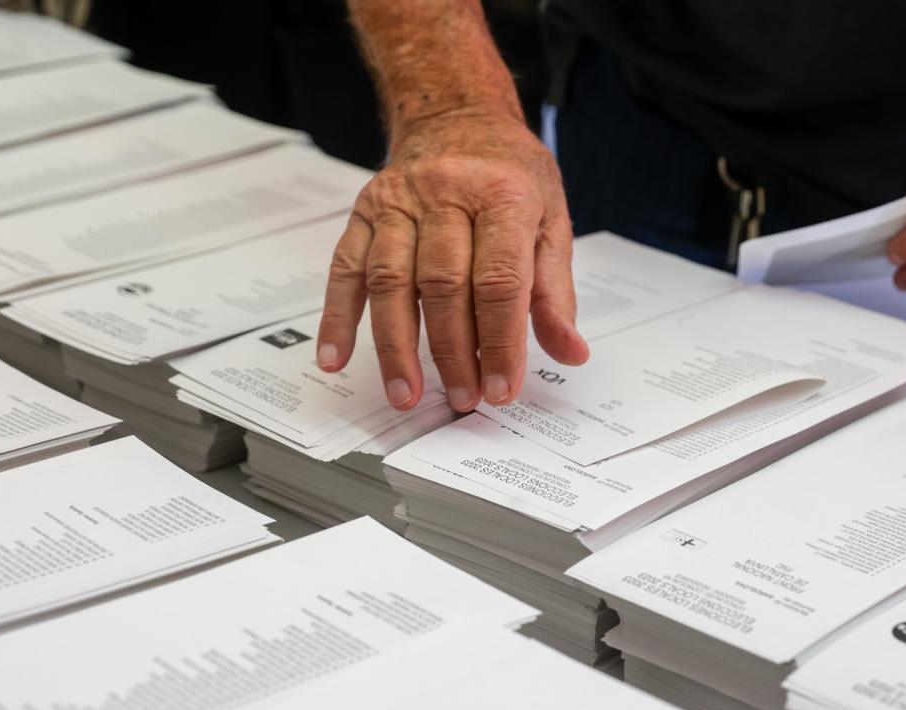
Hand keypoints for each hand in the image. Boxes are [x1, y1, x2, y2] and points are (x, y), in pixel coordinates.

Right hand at [316, 110, 588, 411]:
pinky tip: (335, 358)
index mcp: (503, 195)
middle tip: (463, 398)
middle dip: (452, 351)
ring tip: (406, 394)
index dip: (500, 341)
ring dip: (395, 347)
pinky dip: (337, 317)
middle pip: (443, 286)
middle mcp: (446, 193)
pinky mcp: (363, 213)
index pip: (500, 281)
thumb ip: (555, 292)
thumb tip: (570, 352)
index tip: (501, 387)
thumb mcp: (550, 223)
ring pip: (390, 282)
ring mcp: (397, 202)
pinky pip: (345, 269)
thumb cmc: (510, 176)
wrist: (456, 116)